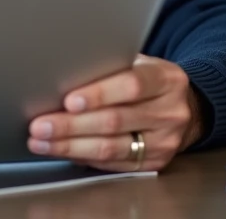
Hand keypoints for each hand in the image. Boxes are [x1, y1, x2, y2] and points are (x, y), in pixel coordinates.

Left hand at [26, 55, 205, 171]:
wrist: (185, 107)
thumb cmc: (149, 80)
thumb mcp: (139, 63)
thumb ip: (110, 66)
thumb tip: (62, 73)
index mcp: (166, 79)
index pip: (131, 86)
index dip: (98, 93)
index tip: (68, 100)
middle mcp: (170, 112)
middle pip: (115, 121)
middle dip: (72, 124)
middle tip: (40, 125)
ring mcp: (164, 141)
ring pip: (111, 147)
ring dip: (70, 145)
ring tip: (41, 141)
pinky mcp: (155, 163)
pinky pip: (113, 163)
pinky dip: (83, 157)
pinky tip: (61, 151)